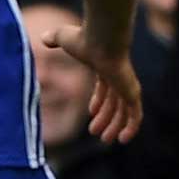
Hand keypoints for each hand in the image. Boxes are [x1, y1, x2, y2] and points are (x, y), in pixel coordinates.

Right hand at [40, 22, 141, 142]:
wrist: (101, 40)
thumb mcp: (63, 38)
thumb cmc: (83, 38)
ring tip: (105, 140)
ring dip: (115, 127)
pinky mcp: (133, 93)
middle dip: (106, 118)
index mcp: (106, 67)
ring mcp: (127, 85)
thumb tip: (43, 38)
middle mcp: (119, 78)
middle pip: (114, 102)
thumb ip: (54, 39)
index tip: (91, 113)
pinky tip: (123, 140)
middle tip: (96, 133)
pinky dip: (131, 128)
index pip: (106, 88)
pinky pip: (135, 116)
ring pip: (124, 112)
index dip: (99, 101)